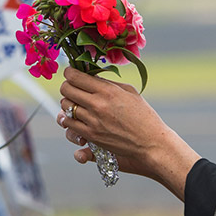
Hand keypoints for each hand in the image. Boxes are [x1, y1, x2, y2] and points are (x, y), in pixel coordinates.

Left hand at [58, 67, 198, 191]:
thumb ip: (108, 83)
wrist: (150, 142)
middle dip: (67, 86)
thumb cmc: (143, 115)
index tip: (70, 72)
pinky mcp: (91, 136)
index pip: (76, 77)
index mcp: (107, 91)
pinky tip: (75, 116)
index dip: (69, 72)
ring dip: (67, 103)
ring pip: (65, 107)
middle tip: (71, 87)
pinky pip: (69, 124)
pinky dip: (68, 119)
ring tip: (75, 102)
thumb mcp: (129, 92)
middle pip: (66, 90)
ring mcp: (92, 121)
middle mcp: (97, 105)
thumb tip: (90, 76)